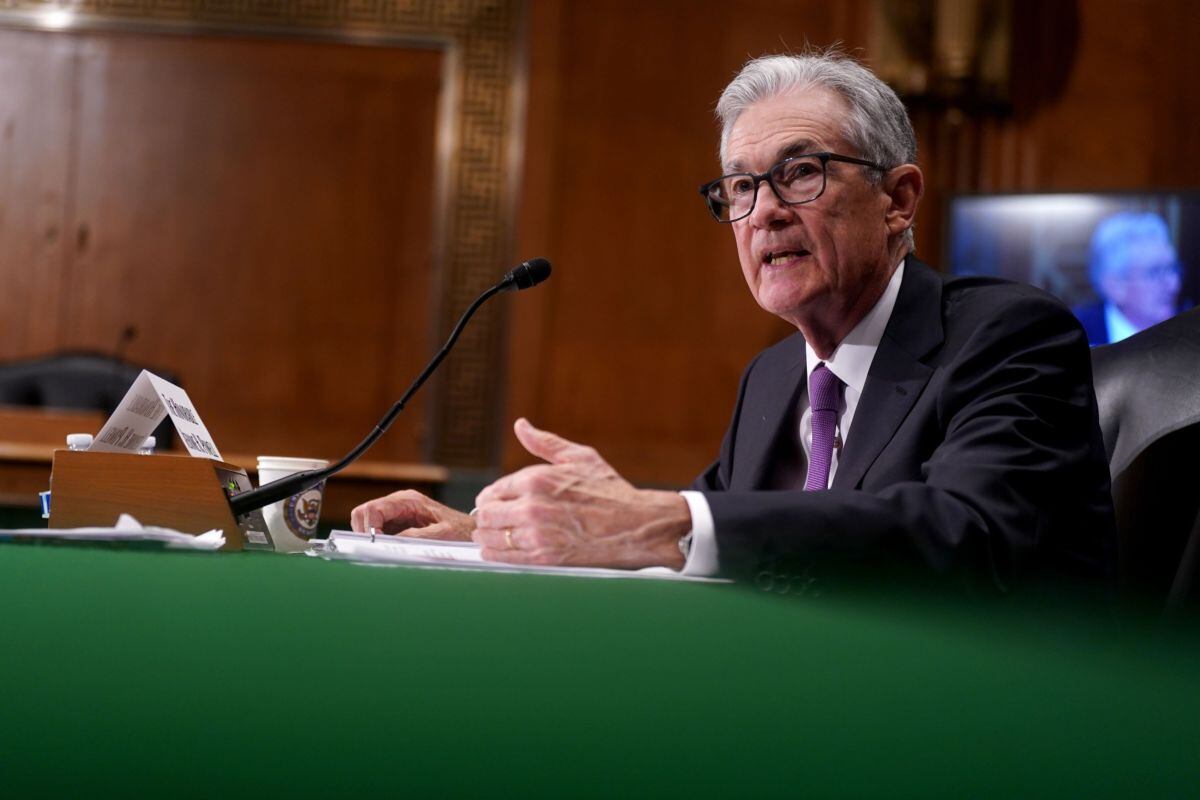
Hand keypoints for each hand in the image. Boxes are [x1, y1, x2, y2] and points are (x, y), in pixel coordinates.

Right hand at [350, 489, 473, 539]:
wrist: (472, 531)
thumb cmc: (461, 530)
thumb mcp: (443, 534)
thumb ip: (419, 536)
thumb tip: (394, 541)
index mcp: (408, 501)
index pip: (373, 508)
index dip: (369, 527)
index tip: (377, 543)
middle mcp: (399, 504)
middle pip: (364, 513)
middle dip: (365, 531)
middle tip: (378, 548)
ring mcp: (397, 514)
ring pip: (367, 522)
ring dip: (370, 537)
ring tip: (385, 549)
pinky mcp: (397, 525)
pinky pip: (376, 530)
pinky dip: (376, 541)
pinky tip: (389, 549)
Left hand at [472, 418, 690, 568]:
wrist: (638, 526)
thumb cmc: (611, 491)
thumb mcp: (580, 457)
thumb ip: (545, 443)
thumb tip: (520, 426)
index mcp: (536, 479)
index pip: (493, 492)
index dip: (489, 499)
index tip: (492, 503)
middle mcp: (532, 506)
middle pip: (487, 515)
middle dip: (485, 518)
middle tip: (488, 521)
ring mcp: (537, 535)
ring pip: (492, 537)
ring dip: (487, 537)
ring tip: (489, 537)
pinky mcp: (545, 558)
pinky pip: (505, 558)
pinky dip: (494, 555)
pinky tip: (494, 552)